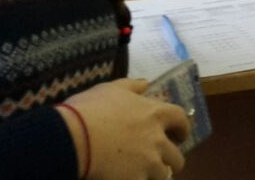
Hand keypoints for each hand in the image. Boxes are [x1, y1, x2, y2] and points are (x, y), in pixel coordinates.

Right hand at [59, 78, 189, 179]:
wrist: (72, 138)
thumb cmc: (90, 109)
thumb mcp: (111, 88)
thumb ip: (132, 86)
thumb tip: (145, 83)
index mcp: (155, 114)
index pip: (181, 120)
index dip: (182, 129)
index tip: (179, 135)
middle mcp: (157, 140)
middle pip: (176, 155)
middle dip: (172, 159)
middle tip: (163, 161)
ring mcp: (148, 163)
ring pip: (163, 174)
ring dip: (157, 173)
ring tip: (147, 173)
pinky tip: (131, 178)